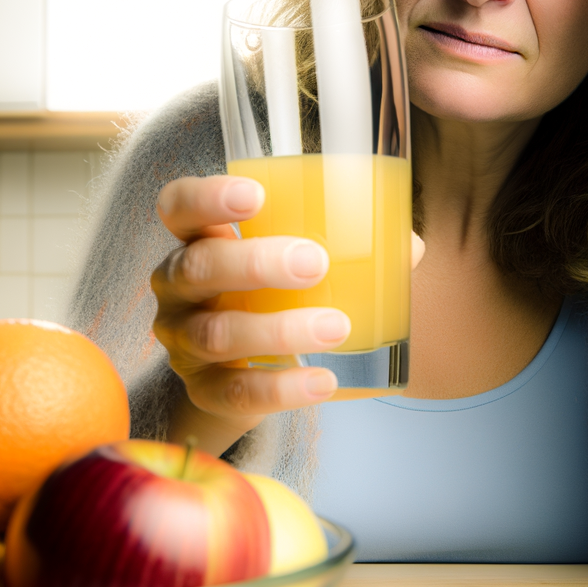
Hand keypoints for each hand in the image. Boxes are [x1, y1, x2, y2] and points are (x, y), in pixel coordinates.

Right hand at [151, 174, 425, 455]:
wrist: (243, 372)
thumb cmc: (275, 294)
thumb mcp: (296, 263)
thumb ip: (345, 244)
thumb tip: (408, 244)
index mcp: (199, 238)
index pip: (179, 206)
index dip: (206, 196)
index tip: (256, 195)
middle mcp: (178, 286)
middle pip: (198, 266)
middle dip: (255, 263)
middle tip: (316, 263)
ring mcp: (184, 340)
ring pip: (217, 333)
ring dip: (279, 330)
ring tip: (337, 327)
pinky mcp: (202, 389)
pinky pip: (236, 391)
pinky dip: (282, 388)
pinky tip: (323, 381)